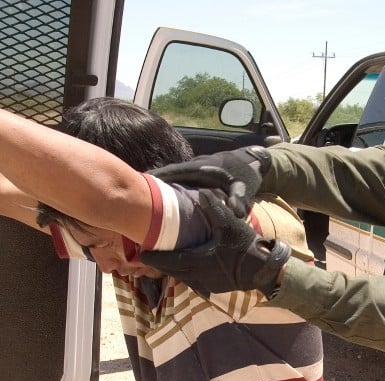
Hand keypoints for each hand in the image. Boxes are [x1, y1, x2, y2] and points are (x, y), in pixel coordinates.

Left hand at [140, 190, 289, 297]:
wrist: (263, 269)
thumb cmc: (246, 246)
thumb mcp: (230, 224)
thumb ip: (213, 209)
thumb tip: (201, 193)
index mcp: (199, 260)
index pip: (170, 260)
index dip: (155, 257)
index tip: (142, 253)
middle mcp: (199, 275)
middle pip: (173, 271)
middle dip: (160, 264)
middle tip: (147, 256)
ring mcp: (206, 284)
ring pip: (182, 278)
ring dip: (172, 270)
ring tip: (163, 261)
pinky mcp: (214, 288)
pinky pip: (193, 283)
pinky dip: (185, 275)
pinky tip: (184, 269)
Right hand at [147, 146, 270, 217]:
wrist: (252, 163)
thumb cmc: (247, 177)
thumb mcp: (245, 188)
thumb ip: (239, 200)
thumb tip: (237, 213)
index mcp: (203, 169)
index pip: (176, 172)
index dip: (160, 176)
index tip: (143, 181)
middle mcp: (195, 167)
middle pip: (169, 174)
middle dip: (153, 182)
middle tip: (133, 192)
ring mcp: (195, 169)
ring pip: (173, 178)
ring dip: (159, 185)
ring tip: (140, 197)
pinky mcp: (196, 174)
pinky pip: (179, 181)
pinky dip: (168, 187)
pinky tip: (159, 199)